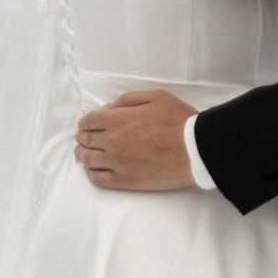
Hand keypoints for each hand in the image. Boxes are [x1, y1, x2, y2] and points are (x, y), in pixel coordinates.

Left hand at [76, 89, 198, 189]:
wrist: (195, 149)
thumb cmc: (179, 120)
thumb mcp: (155, 97)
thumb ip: (127, 100)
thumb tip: (107, 109)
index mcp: (118, 119)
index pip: (89, 120)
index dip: (85, 121)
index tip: (85, 124)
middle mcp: (112, 142)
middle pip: (86, 140)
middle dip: (83, 136)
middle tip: (83, 138)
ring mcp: (117, 163)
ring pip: (88, 160)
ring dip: (82, 154)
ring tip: (82, 153)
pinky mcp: (125, 181)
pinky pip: (98, 179)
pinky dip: (91, 173)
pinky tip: (92, 169)